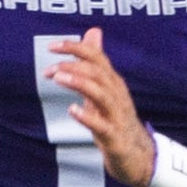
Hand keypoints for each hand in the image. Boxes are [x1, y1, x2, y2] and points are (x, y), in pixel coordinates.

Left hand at [45, 28, 156, 186]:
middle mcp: (116, 95)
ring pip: (101, 94)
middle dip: (73, 66)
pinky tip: (72, 110)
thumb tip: (92, 32)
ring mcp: (116, 115)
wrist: (137, 154)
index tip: (52, 46)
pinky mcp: (114, 136)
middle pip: (98, 72)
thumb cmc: (116, 119)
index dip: (75, 48)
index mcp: (112, 82)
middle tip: (49, 69)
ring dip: (80, 83)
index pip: (96, 57)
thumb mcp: (104, 88)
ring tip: (59, 78)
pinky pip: (101, 125)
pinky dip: (87, 116)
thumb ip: (95, 62)